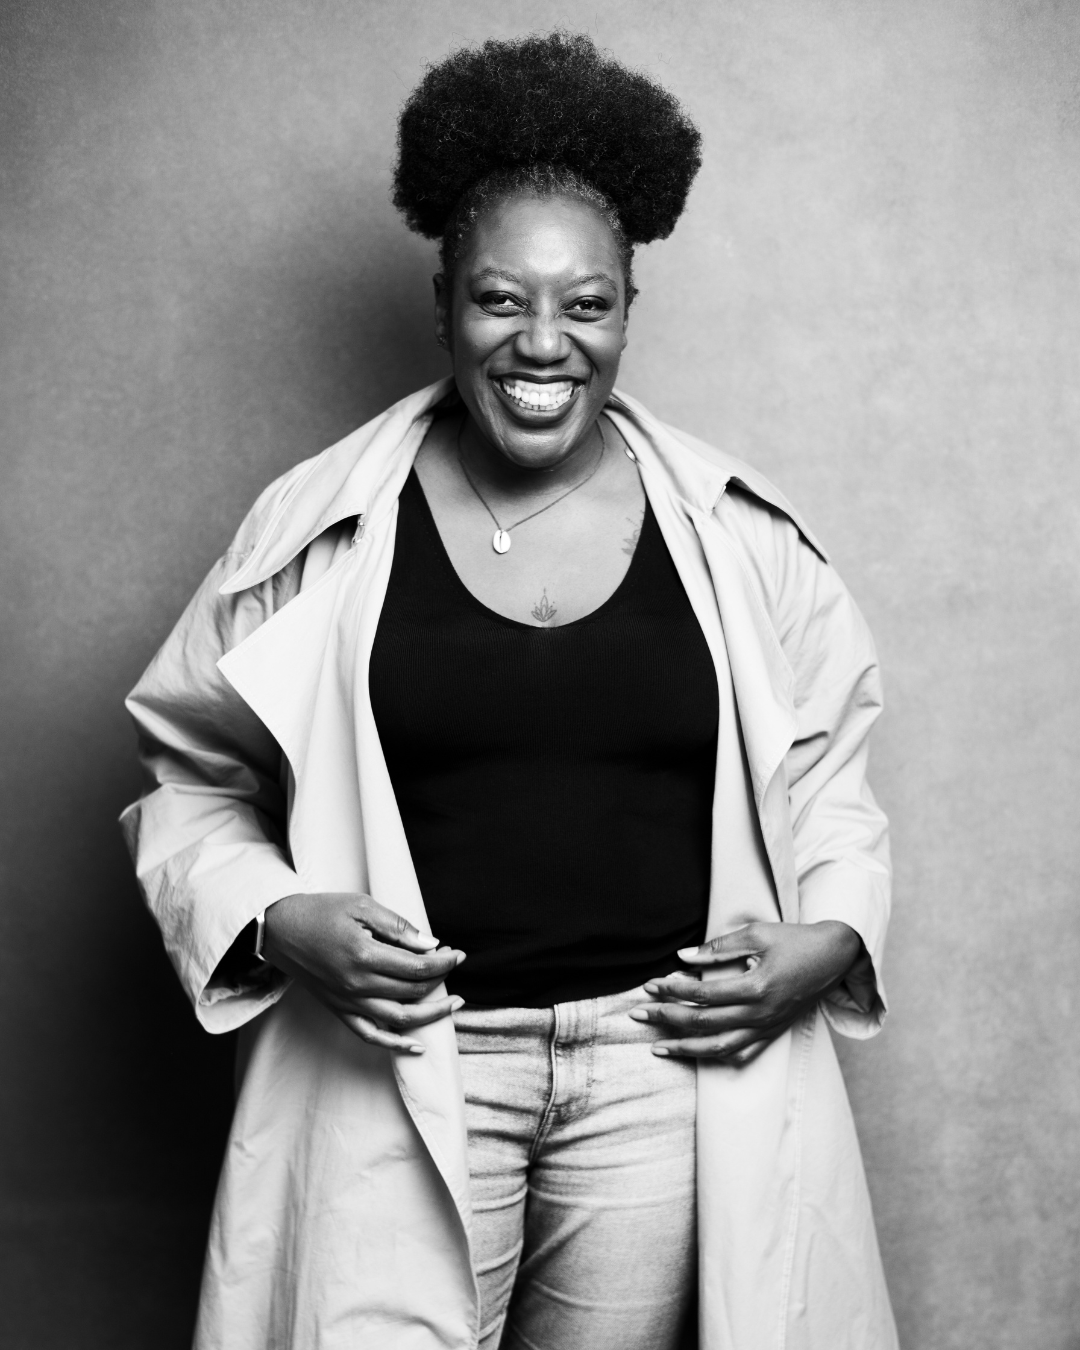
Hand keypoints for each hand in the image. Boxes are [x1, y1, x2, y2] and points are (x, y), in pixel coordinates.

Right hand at [262, 892, 464, 1053]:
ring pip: (400, 1019)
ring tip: (454, 1004)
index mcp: (364, 956)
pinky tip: (417, 1046)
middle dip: (440, 979)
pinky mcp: (339, 1011)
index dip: (443, 963)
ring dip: (431, 1014)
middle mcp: (357, 985)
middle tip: (452, 964)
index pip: (416, 967)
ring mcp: (348, 1003)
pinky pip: (371, 1035)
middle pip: (412, 991)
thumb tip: (431, 945)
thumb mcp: (361, 906)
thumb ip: (398, 927)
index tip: (457, 954)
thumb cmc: (321, 912)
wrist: (280, 930)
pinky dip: (396, 1045)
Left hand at [630, 921, 863, 1066]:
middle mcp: (760, 1013)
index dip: (673, 989)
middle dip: (667, 1019)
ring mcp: (768, 1027)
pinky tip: (697, 1055)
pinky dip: (717, 1057)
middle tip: (638, 1015)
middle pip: (704, 1023)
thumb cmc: (796, 940)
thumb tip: (683, 956)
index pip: (703, 994)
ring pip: (721, 1047)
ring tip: (658, 1047)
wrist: (835, 957)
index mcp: (755, 987)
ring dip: (686, 1048)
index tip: (650, 985)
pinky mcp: (774, 1033)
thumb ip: (719, 947)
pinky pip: (743, 1053)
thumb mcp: (757, 934)